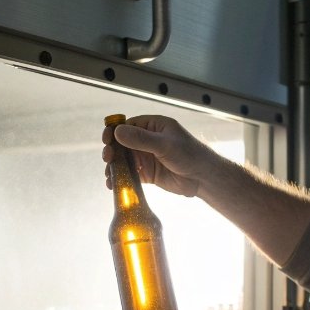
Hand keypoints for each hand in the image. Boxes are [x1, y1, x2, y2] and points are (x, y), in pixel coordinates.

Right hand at [102, 115, 216, 196]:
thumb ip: (141, 139)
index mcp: (153, 126)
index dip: (114, 132)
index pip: (127, 125)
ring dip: (113, 166)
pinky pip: (129, 174)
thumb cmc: (190, 155)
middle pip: (121, 143)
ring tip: (109, 175)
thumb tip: (118, 132)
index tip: (107, 140)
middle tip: (108, 158)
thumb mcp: (165, 145)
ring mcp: (146, 157)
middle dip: (112, 150)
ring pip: (123, 160)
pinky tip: (113, 184)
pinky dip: (120, 179)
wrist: (203, 178)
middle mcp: (147, 140)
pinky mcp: (147, 174)